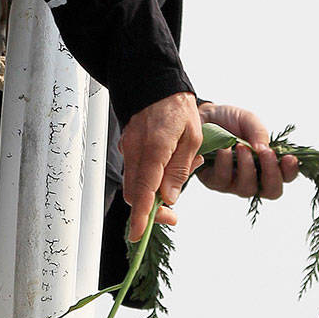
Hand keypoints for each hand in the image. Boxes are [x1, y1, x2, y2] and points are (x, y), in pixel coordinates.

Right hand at [120, 92, 203, 239]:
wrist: (156, 82)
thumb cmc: (178, 108)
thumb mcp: (192, 138)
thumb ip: (179, 169)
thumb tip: (169, 198)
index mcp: (154, 149)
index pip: (144, 190)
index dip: (140, 215)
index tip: (138, 235)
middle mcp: (135, 150)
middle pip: (134, 194)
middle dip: (150, 210)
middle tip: (173, 215)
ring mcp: (128, 149)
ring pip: (133, 185)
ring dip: (151, 194)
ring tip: (177, 179)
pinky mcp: (127, 147)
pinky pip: (135, 172)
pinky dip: (148, 180)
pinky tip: (167, 167)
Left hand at [196, 101, 298, 200]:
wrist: (203, 116)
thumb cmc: (230, 121)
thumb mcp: (248, 120)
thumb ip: (259, 133)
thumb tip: (263, 149)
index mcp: (267, 163)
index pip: (286, 177)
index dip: (290, 172)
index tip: (288, 157)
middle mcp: (254, 177)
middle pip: (272, 191)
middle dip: (271, 174)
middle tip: (266, 153)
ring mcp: (234, 182)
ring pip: (247, 188)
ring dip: (247, 167)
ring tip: (240, 146)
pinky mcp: (214, 181)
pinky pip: (223, 180)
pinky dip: (225, 164)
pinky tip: (224, 149)